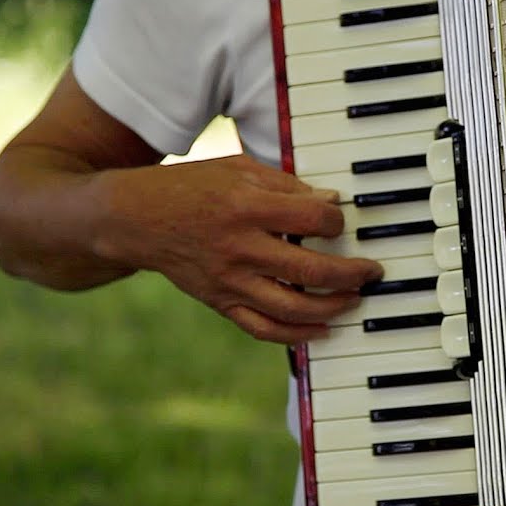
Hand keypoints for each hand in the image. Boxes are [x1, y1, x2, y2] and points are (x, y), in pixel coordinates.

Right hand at [96, 154, 382, 344]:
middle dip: (351, 274)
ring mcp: (229, 281)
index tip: (341, 221)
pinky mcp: (220, 302)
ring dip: (333, 307)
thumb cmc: (191, 187)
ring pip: (292, 308)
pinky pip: (264, 328)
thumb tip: (330, 203)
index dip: (337, 222)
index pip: (312, 220)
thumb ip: (285, 186)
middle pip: (310, 271)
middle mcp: (239, 248)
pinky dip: (297, 336)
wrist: (134, 219)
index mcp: (246, 206)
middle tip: (372, 272)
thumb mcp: (237, 169)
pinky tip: (323, 330)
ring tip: (354, 299)